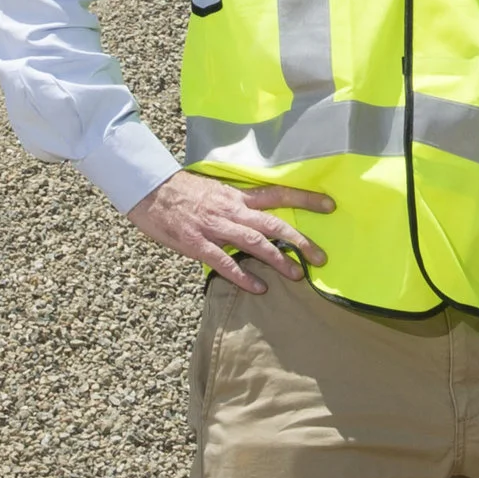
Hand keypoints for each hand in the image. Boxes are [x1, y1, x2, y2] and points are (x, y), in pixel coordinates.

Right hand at [126, 168, 332, 293]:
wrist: (148, 189)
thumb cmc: (180, 191)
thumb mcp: (214, 190)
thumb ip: (236, 203)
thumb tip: (256, 214)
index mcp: (237, 196)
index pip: (278, 194)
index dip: (305, 198)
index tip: (330, 206)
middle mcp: (232, 210)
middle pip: (274, 224)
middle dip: (300, 241)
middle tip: (321, 257)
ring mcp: (215, 227)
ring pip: (254, 243)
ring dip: (278, 259)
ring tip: (297, 275)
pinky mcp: (197, 243)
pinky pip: (224, 262)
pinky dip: (242, 276)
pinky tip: (258, 288)